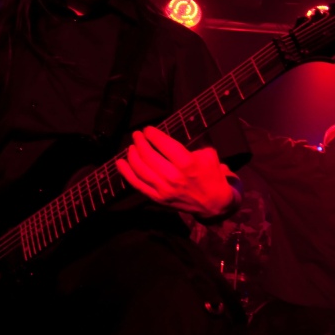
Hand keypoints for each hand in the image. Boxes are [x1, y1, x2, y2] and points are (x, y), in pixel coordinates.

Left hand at [117, 126, 236, 217]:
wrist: (214, 204)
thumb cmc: (211, 176)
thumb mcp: (208, 155)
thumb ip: (190, 147)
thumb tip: (169, 143)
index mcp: (187, 163)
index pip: (163, 144)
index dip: (152, 134)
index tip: (147, 130)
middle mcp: (173, 176)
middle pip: (148, 155)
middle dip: (140, 142)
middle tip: (137, 135)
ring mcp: (163, 189)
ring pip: (140, 169)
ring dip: (132, 155)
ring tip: (131, 146)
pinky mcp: (157, 198)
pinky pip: (137, 185)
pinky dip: (126, 173)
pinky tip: (120, 163)